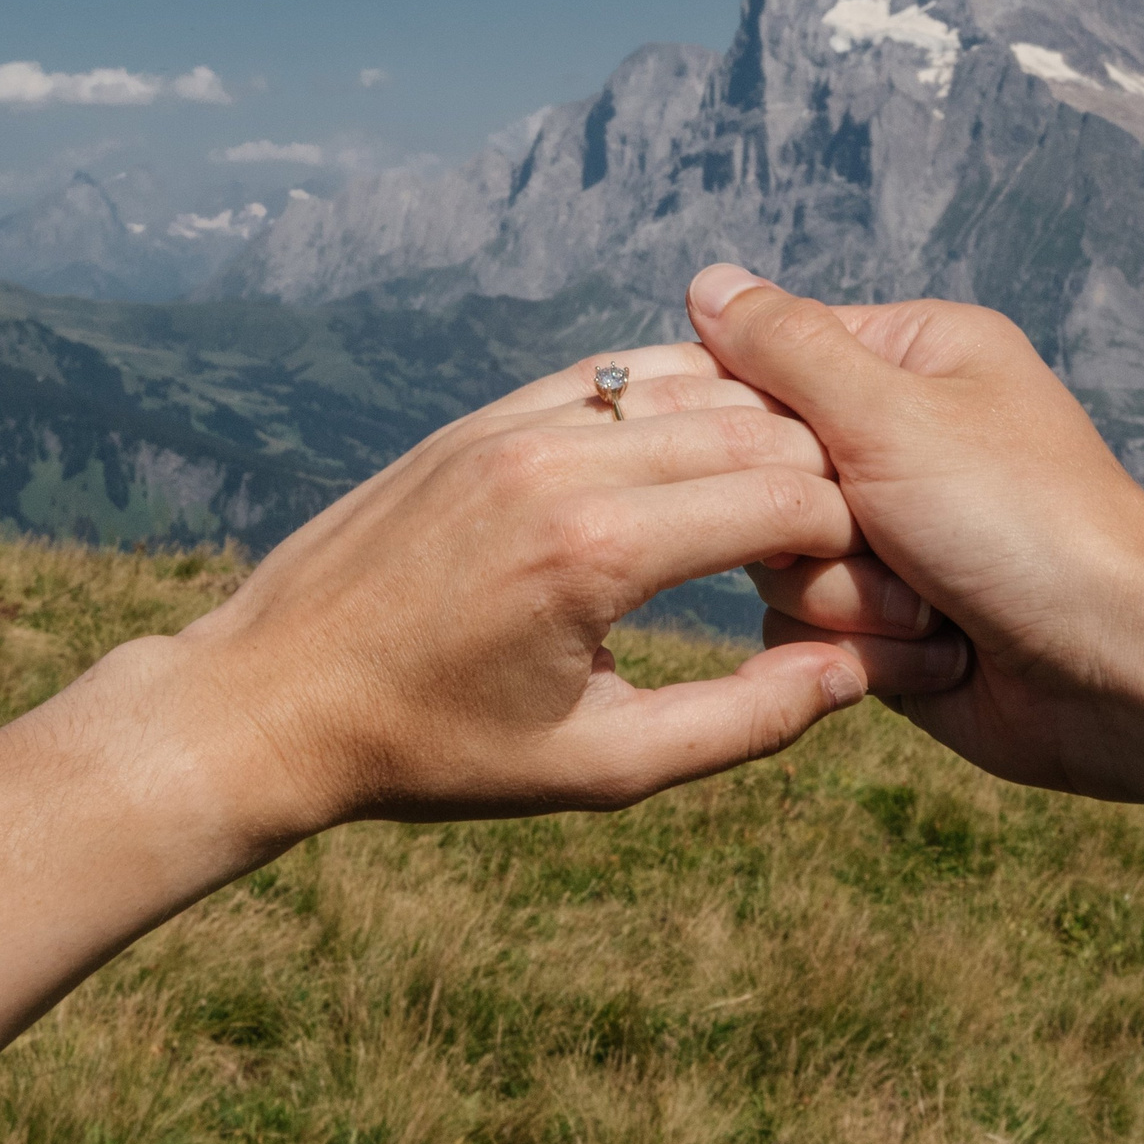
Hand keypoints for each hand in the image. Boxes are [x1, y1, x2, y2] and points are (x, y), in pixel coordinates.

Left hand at [141, 342, 898, 844]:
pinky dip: (679, 395)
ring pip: (688, 381)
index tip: (869, 580)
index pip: (785, 496)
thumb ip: (741, 724)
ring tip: (794, 486)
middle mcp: (558, 462)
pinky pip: (611, 375)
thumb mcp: (600, 768)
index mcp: (594, 551)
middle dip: (824, 473)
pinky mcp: (481, 418)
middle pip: (752, 425)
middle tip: (852, 532)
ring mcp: (512, 425)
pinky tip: (709, 439)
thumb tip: (853, 674)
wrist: (273, 700)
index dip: (853, 535)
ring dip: (759, 423)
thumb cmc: (437, 753)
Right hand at [685, 267, 1143, 821]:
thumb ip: (787, 347)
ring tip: (930, 603)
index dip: (747, 422)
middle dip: (814, 527)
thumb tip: (708, 278)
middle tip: (885, 532)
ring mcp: (893, 535)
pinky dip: (869, 650)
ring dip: (850, 597)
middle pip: (759, 476)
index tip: (780, 457)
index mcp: (912, 359)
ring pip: (776, 565)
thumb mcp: (891, 412)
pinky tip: (939, 652)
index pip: (765, 363)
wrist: (1112, 668)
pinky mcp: (886, 621)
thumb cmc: (1020, 520)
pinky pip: (808, 632)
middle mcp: (899, 440)